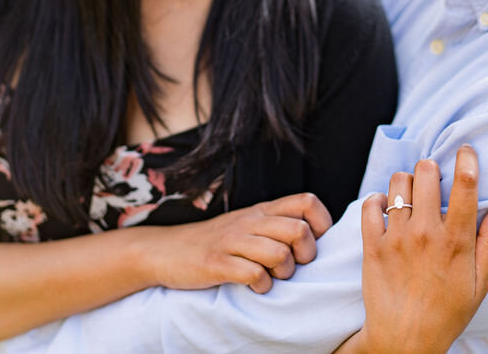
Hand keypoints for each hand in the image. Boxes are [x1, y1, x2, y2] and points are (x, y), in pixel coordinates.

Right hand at [143, 192, 332, 293]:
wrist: (166, 250)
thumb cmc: (217, 243)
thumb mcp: (249, 225)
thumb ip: (277, 226)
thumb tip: (316, 239)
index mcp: (263, 210)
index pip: (307, 201)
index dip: (321, 224)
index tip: (311, 244)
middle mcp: (250, 221)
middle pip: (299, 230)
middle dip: (305, 255)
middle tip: (292, 267)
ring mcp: (232, 241)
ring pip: (279, 253)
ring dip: (283, 273)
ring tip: (272, 277)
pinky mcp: (216, 262)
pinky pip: (253, 274)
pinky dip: (260, 285)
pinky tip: (254, 285)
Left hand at [347, 146, 487, 353]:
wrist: (405, 340)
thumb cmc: (447, 312)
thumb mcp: (481, 282)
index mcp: (457, 242)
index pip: (466, 187)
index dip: (467, 160)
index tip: (465, 150)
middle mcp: (426, 234)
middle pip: (426, 172)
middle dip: (432, 169)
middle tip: (434, 181)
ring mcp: (397, 238)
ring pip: (398, 183)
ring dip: (405, 183)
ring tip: (411, 197)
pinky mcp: (372, 246)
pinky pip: (370, 204)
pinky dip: (377, 200)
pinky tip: (386, 209)